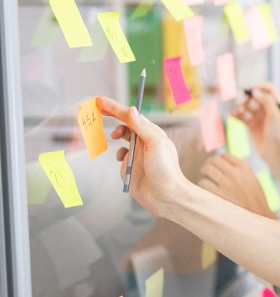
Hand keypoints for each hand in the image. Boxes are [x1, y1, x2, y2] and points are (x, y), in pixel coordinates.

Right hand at [98, 96, 188, 217]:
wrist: (165, 196)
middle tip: (97, 109)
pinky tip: (122, 160)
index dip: (115, 107)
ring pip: (123, 139)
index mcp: (152, 133)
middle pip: (126, 124)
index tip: (100, 100)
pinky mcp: (131, 168)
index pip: (131, 116)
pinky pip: (120, 156)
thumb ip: (142, 127)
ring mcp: (137, 155)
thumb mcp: (155, 143)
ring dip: (117, 135)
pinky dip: (118, 154)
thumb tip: (131, 109)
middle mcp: (145, 142)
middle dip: (113, 115)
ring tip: (115, 137)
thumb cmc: (165, 169)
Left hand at [198, 154, 275, 218]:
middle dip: (208, 165)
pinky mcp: (218, 194)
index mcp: (244, 168)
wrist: (257, 215)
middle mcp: (235, 173)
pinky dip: (202, 184)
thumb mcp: (252, 178)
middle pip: (214, 160)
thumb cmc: (254, 198)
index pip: (225, 156)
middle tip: (207, 171)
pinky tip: (206, 189)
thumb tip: (222, 160)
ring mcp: (226, 183)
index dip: (218, 160)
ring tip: (205, 179)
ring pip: (207, 169)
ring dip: (204, 173)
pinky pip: (203, 182)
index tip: (216, 166)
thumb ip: (239, 169)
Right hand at [232, 84, 279, 164]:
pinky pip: (243, 117)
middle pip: (256, 98)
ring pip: (248, 107)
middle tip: (243, 102)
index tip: (251, 90)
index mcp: (277, 105)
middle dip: (248, 98)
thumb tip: (255, 91)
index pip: (269, 89)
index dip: (260, 87)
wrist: (275, 154)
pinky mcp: (253, 126)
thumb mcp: (274, 115)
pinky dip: (237, 115)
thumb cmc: (278, 135)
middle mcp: (268, 110)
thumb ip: (266, 101)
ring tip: (238, 111)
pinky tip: (232, 116)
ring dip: (241, 107)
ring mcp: (260, 118)